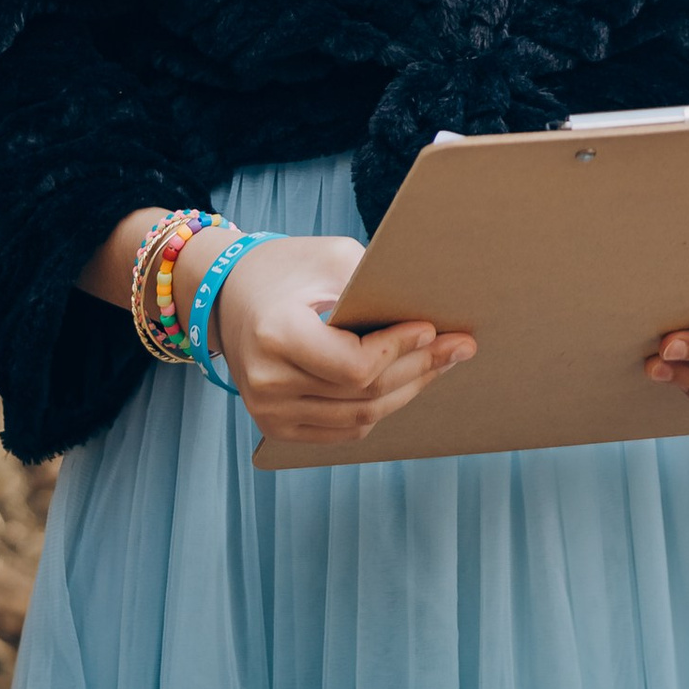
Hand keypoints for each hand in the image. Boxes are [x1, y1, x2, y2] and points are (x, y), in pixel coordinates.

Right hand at [207, 231, 475, 443]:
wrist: (227, 293)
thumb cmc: (287, 267)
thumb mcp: (330, 258)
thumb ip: (373, 287)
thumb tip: (431, 312)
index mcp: (277, 335)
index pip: (354, 366)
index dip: (399, 351)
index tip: (433, 328)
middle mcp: (269, 383)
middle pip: (363, 394)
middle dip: (419, 370)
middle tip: (460, 347)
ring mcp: (270, 413)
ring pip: (359, 418)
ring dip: (406, 392)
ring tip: (441, 364)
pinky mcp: (277, 426)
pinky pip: (342, 430)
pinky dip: (378, 409)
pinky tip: (406, 384)